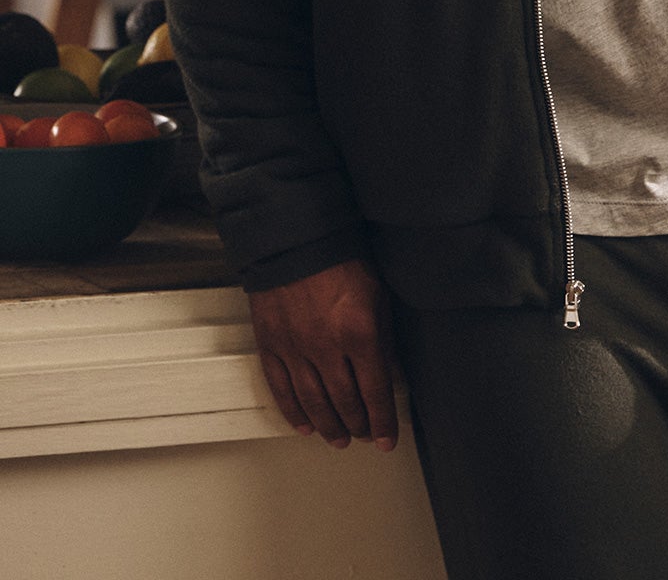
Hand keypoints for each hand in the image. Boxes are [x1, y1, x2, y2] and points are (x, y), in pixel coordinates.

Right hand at [247, 257, 401, 450]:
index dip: (382, 421)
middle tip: (363, 436)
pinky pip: (281, 388)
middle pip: (344, 402)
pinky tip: (303, 425)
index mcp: (359, 332)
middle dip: (357, 425)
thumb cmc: (342, 258)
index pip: (375, 391)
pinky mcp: (270, 344)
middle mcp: (326, 347)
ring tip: (338, 438)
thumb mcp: (378, 295)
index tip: (386, 440)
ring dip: (328, 426)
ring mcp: (295, 348)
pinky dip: (293, 411)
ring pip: (313, 402)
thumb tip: (390, 376)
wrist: (296, 236)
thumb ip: (384, 338)